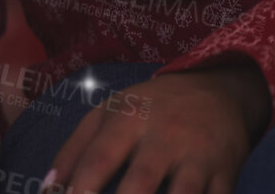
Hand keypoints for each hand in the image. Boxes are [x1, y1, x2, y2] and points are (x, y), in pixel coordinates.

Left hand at [46, 61, 270, 193]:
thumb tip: (48, 188)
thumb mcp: (108, 114)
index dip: (82, 188)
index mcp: (128, 120)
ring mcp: (197, 158)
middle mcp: (163, 137)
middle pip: (140, 183)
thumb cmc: (149, 108)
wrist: (216, 90)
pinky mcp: (226, 175)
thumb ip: (74, 149)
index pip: (99, 159)